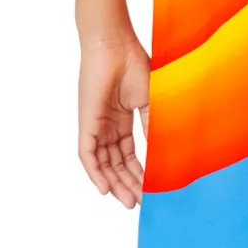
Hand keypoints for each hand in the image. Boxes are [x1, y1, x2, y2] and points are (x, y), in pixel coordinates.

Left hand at [78, 34, 150, 207]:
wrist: (115, 45)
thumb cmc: (133, 64)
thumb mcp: (150, 102)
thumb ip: (152, 127)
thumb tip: (161, 152)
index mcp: (122, 121)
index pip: (129, 155)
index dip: (139, 173)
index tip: (151, 189)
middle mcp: (106, 127)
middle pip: (116, 164)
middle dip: (128, 184)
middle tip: (140, 203)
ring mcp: (95, 126)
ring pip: (102, 164)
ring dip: (114, 184)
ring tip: (129, 201)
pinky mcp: (86, 123)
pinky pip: (87, 155)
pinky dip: (95, 172)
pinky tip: (105, 189)